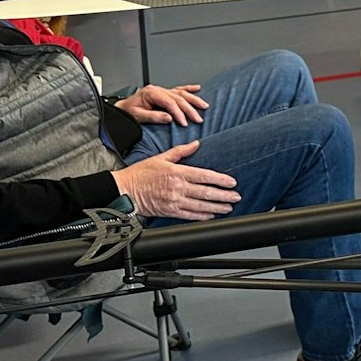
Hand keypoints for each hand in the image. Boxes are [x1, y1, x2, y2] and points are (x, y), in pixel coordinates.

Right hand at [110, 141, 239, 220]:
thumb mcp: (160, 157)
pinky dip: (202, 216)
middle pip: (205, 192)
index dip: (220, 180)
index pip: (204, 176)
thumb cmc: (140, 174)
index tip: (232, 182)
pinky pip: (189, 215)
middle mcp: (177, 187)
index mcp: (177, 172)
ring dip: (217, 207)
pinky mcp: (169, 211)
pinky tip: (212, 215)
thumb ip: (181, 151)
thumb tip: (196, 144)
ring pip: (200, 205)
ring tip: (229, 207)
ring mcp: (174, 201)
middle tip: (236, 196)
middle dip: (223, 195)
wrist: (123, 190)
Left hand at [116, 84, 207, 125]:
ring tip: (204, 106)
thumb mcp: (138, 116)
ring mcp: (162, 90)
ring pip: (182, 93)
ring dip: (194, 100)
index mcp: (151, 93)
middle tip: (197, 119)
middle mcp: (158, 90)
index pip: (169, 103)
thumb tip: (169, 117)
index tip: (184, 123)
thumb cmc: (128, 112)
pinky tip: (197, 88)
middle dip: (190, 109)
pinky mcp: (164, 93)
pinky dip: (189, 89)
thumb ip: (153, 116)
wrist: (122, 109)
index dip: (178, 113)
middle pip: (178, 98)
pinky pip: (179, 89)